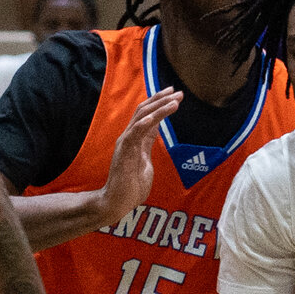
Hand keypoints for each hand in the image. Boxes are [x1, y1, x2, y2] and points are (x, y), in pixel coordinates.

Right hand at [96, 88, 179, 225]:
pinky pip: (135, 133)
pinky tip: (156, 116)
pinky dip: (145, 123)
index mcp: (134, 139)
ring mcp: (125, 143)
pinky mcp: (124, 152)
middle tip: (177, 92)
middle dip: (161, 99)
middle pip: (144, 111)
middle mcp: (128, 137)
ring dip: (159, 108)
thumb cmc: (131, 186)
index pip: (147, 115)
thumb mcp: (145, 160)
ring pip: (142, 118)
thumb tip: (155, 129)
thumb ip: (148, 143)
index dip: (159, 103)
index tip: (174, 95)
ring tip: (174, 101)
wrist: (117, 202)